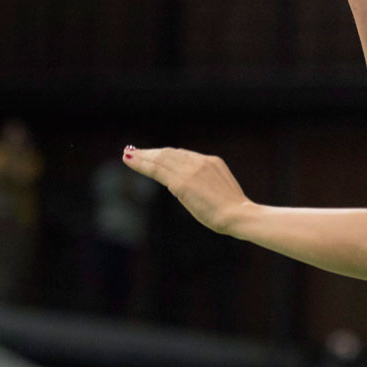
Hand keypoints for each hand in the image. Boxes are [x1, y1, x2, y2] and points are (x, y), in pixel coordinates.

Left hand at [122, 146, 250, 234]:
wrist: (238, 215)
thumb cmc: (233, 211)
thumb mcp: (221, 190)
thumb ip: (207, 184)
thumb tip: (196, 191)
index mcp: (213, 162)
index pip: (183, 154)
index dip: (165, 153)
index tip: (154, 154)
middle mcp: (200, 161)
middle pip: (169, 153)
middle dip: (151, 152)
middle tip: (134, 151)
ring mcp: (191, 170)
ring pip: (160, 159)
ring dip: (142, 156)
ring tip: (128, 155)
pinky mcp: (181, 182)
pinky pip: (156, 170)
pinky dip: (141, 164)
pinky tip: (129, 162)